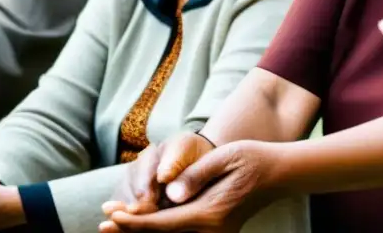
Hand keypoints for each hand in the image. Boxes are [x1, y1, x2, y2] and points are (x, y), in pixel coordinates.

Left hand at [102, 140, 281, 231]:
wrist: (280, 173)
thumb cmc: (252, 159)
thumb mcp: (225, 157)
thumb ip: (195, 175)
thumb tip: (168, 193)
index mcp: (210, 214)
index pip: (160, 223)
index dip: (131, 222)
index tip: (108, 215)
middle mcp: (211, 232)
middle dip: (131, 232)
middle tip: (103, 225)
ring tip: (117, 226)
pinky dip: (160, 232)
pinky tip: (146, 225)